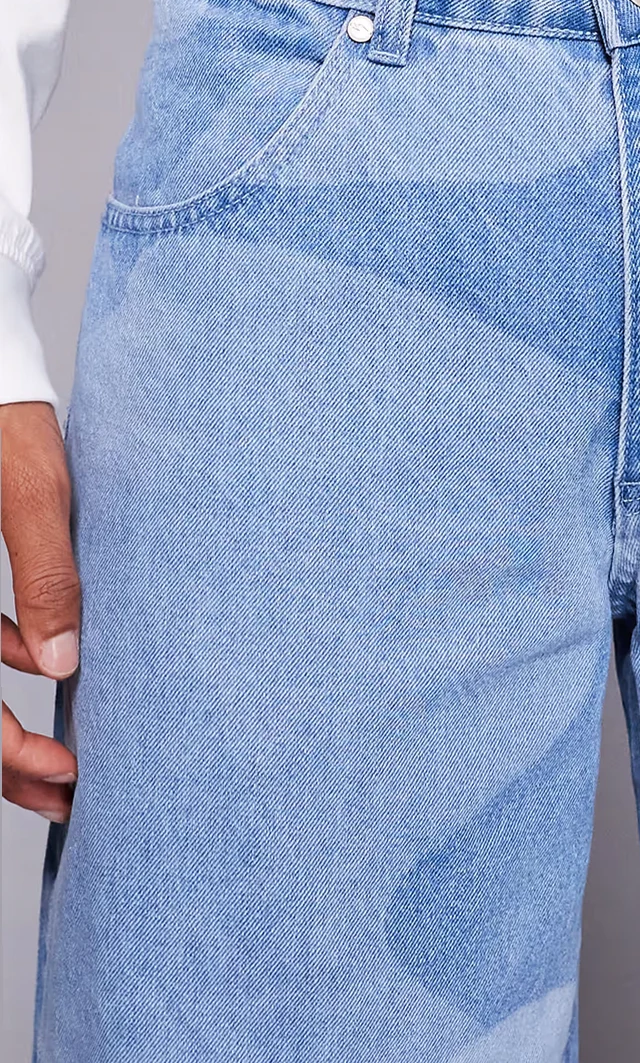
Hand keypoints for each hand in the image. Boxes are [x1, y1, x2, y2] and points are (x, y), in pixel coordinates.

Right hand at [2, 401, 79, 820]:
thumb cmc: (0, 414)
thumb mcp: (28, 492)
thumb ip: (44, 576)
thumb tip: (62, 668)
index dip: (2, 751)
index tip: (63, 772)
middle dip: (1, 758)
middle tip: (66, 793)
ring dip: (0, 722)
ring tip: (61, 759)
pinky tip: (46, 664)